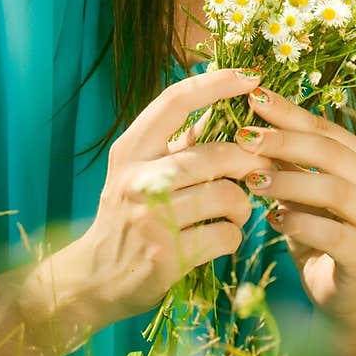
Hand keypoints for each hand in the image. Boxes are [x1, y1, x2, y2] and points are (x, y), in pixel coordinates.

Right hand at [75, 69, 277, 325]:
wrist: (94, 278)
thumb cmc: (126, 219)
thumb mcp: (138, 173)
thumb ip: (175, 144)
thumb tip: (221, 107)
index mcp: (130, 151)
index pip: (174, 102)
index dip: (215, 84)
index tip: (250, 76)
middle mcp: (137, 179)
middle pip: (215, 154)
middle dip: (249, 161)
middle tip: (261, 169)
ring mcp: (151, 219)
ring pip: (227, 196)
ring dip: (242, 206)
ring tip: (236, 212)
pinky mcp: (168, 256)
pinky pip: (226, 235)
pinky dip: (233, 236)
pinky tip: (221, 238)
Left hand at [237, 87, 355, 332]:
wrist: (338, 290)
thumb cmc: (315, 228)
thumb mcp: (297, 187)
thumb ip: (283, 156)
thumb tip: (250, 114)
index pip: (327, 129)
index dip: (290, 112)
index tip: (253, 97)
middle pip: (333, 154)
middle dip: (285, 142)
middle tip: (244, 138)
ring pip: (335, 191)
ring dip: (289, 182)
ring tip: (253, 181)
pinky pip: (334, 235)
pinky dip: (300, 224)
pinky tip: (274, 220)